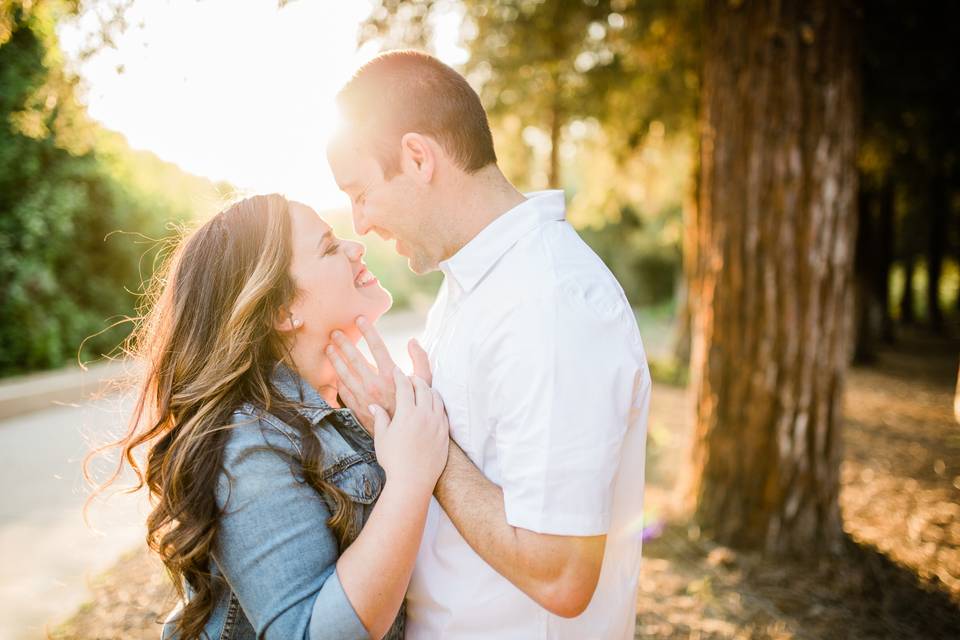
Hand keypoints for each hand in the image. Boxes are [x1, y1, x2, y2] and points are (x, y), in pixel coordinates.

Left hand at [328, 316, 432, 423]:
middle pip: (354, 358)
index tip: (359, 319)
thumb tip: (412, 341)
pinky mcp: (356, 408)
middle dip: (344, 343)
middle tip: (335, 332)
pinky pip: (343, 391)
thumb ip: (421, 360)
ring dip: (335, 360)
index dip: (368, 331)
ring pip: (344, 374)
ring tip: (328, 349)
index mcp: (391, 375)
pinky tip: (334, 374)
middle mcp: (374, 384)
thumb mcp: (425, 383)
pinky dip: (337, 381)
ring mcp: (363, 397)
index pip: (377, 347)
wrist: (406, 436)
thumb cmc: (417, 407)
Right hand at [369, 369, 448, 493]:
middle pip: (423, 388)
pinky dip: (437, 403)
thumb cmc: (393, 460)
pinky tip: (432, 405)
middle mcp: (424, 415)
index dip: (399, 376)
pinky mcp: (445, 432)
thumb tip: (373, 406)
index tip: (396, 371)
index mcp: (407, 413)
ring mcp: (437, 423)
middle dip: (415, 380)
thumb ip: (380, 418)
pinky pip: (443, 411)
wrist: (413, 481)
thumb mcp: (382, 438)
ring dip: (428, 389)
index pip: (404, 386)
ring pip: (436, 397)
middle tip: (409, 378)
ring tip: (422, 389)